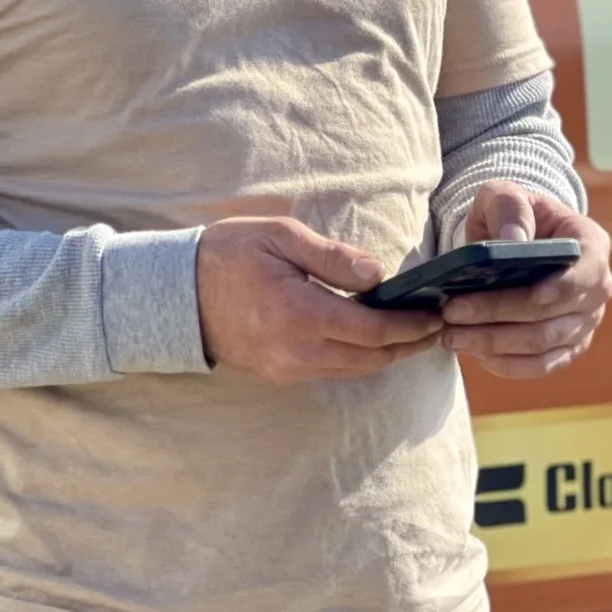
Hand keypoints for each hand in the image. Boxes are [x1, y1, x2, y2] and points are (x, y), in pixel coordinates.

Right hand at [196, 217, 444, 383]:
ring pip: (355, 370)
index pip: (375, 330)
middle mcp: (300, 351)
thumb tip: (379, 275)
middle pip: (373, 358)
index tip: (435, 315)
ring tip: (408, 332)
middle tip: (434, 325)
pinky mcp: (280, 374)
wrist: (176, 293)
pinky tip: (367, 338)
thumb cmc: (227, 255)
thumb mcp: (279, 237)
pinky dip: (358, 358)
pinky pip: (332, 372)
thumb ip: (332, 257)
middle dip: (409, 344)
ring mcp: (289, 368)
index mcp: (303, 315)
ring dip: (386, 354)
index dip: (411, 326)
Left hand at [439, 184, 611, 379]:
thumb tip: (513, 239)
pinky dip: (507, 364)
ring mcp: (585, 323)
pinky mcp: (567, 348)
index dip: (562, 287)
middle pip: (552, 315)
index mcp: (592, 246)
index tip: (533, 295)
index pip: (585, 273)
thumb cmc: (512, 214)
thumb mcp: (505, 195)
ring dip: (495, 344)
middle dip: (500, 316)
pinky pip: (541, 366)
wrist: (515, 239)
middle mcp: (597, 290)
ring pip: (542, 345)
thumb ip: (509, 207)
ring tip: (452, 336)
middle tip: (452, 314)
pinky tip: (475, 354)